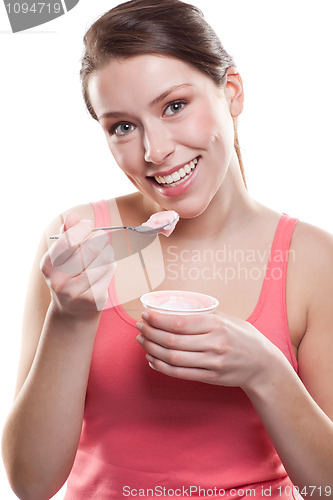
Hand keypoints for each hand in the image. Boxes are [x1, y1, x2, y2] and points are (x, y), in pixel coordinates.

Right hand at [41, 212, 115, 317]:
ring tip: (103, 252)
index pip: (67, 241)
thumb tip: (72, 215)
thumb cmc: (68, 275)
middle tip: (100, 237)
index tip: (88, 226)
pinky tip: (105, 266)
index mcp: (48, 266)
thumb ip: (67, 234)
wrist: (73, 311)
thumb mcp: (62, 256)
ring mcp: (77, 293)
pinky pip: (109, 271)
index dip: (81, 229)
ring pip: (103, 260)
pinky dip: (110, 264)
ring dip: (106, 251)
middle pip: (90, 249)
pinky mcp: (94, 299)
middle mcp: (59, 281)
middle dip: (98, 238)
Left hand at [136, 311, 282, 392]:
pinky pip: (180, 373)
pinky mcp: (210, 377)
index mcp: (217, 325)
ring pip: (173, 358)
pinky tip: (152, 359)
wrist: (264, 365)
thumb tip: (175, 312)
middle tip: (140, 327)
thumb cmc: (244, 337)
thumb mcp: (229, 319)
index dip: (158, 320)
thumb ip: (205, 317)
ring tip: (142, 341)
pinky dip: (162, 366)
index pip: (180, 323)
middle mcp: (214, 344)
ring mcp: (212, 363)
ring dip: (152, 349)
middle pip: (172, 340)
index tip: (146, 315)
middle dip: (151, 333)